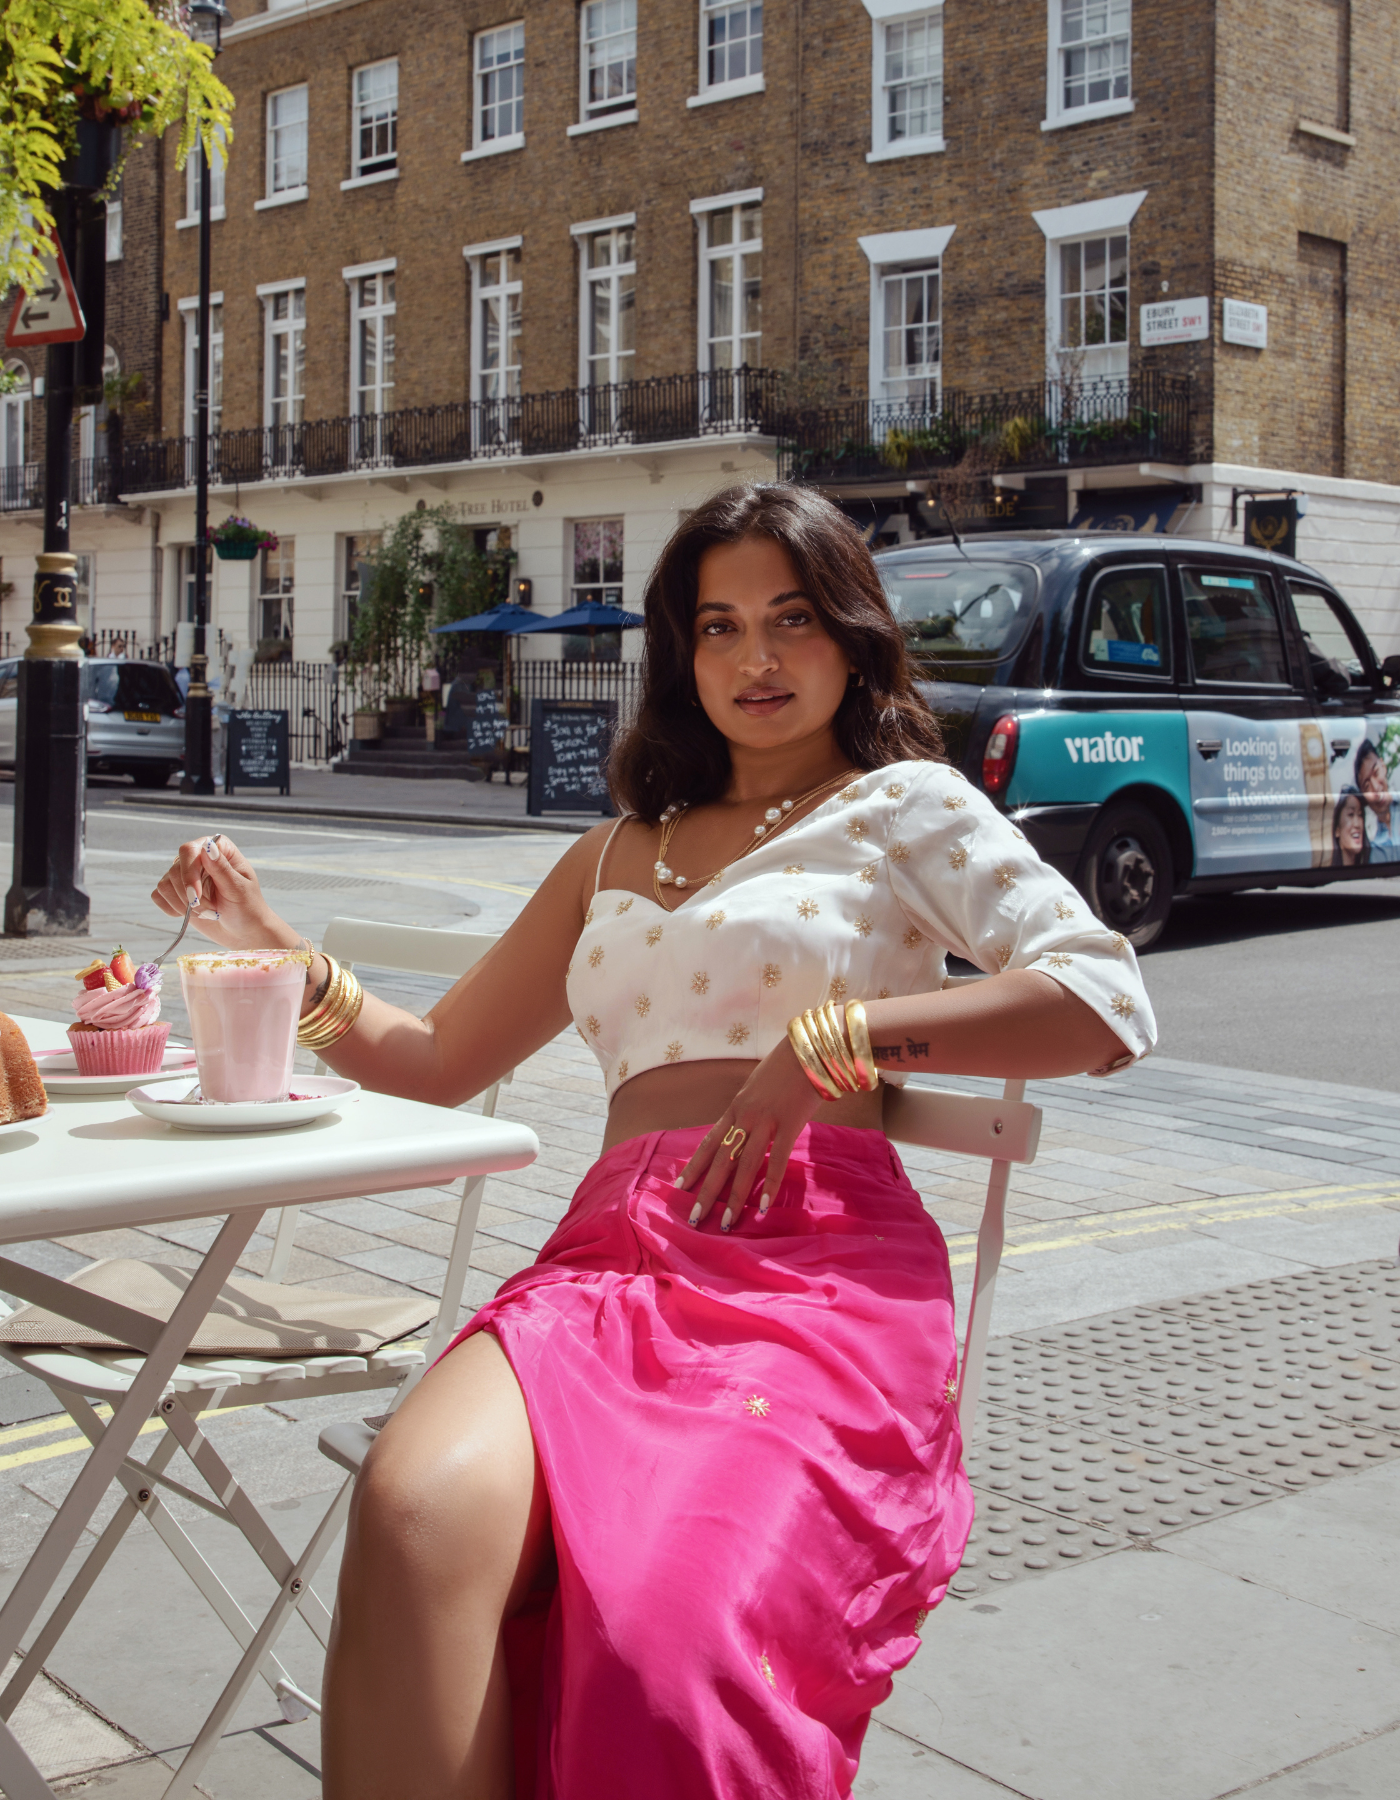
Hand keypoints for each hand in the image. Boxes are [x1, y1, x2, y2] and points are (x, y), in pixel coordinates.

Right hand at [150, 835, 298, 951]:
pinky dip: (173, 909)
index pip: (189, 850)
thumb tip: (207, 846)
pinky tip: (191, 914)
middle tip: (211, 910)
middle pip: (174, 870)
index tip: (196, 896)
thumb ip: (222, 869)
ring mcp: (185, 874)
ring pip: (165, 884)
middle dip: (189, 896)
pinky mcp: (175, 891)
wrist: (243, 931)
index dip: (189, 873)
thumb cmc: (247, 908)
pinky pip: (158, 896)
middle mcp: (199, 857)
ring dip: (184, 905)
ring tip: (207, 911)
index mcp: (219, 848)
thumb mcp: (238, 889)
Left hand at [674, 1037, 822, 1229]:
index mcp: (736, 1108)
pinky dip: (769, 1185)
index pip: (709, 1141)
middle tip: (694, 1217)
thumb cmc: (787, 1067)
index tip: (680, 1185)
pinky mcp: (789, 1124)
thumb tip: (746, 1127)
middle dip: (706, 1190)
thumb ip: (751, 1109)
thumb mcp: (759, 1087)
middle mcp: (745, 1116)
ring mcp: (765, 1121)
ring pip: (744, 1165)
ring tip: (725, 1222)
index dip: (695, 1165)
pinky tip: (764, 1207)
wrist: (810, 1048)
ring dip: (734, 1197)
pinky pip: (777, 1160)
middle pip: (720, 1159)